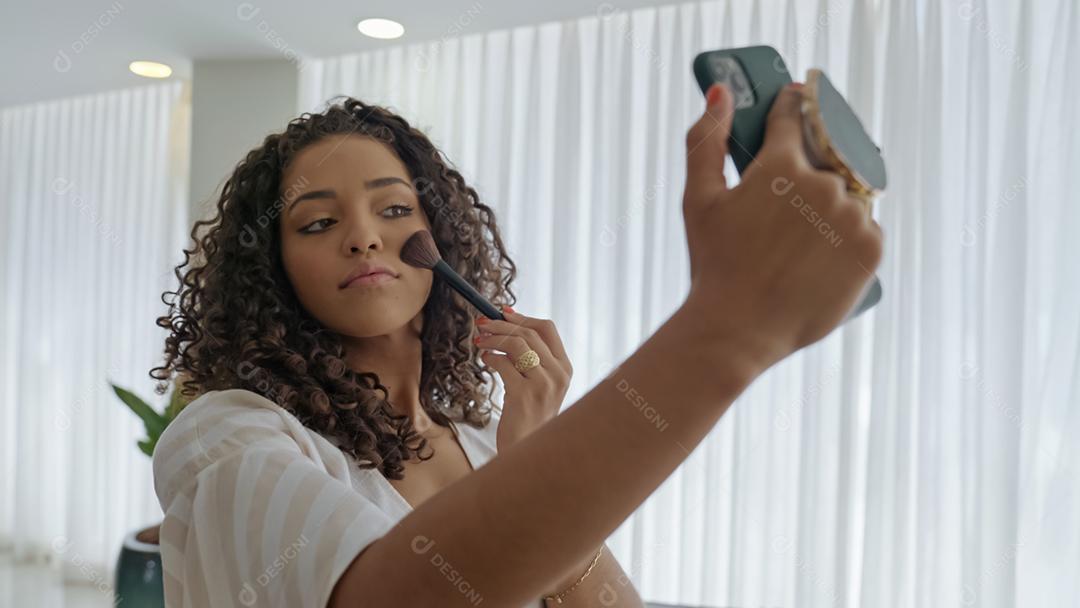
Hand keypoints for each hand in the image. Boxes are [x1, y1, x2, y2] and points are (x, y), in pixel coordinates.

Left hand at [473, 306, 572, 450]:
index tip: (502, 312)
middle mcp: (559, 374)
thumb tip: (506, 325)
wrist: (526, 449)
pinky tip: (485, 360)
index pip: (547, 329)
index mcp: (565, 368)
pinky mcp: (525, 395)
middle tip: (480, 324)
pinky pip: (504, 364)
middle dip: (501, 325)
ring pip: (517, 344)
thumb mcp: (537, 384)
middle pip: (528, 333)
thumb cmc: (527, 415)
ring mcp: (544, 384)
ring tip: (479, 342)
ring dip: (493, 338)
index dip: (523, 317)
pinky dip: (490, 357)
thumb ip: (530, 359)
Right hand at [679, 82, 883, 369]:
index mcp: (781, 165)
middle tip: (783, 204)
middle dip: (806, 171)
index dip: (791, 105)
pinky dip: (849, 235)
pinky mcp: (872, 249)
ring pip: (848, 194)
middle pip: (824, 159)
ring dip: (831, 204)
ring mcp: (852, 217)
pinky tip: (820, 254)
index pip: (795, 115)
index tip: (794, 100)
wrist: (739, 329)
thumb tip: (720, 92)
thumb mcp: (699, 199)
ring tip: (798, 240)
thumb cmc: (714, 263)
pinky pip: (866, 228)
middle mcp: (824, 185)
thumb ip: (706, 140)